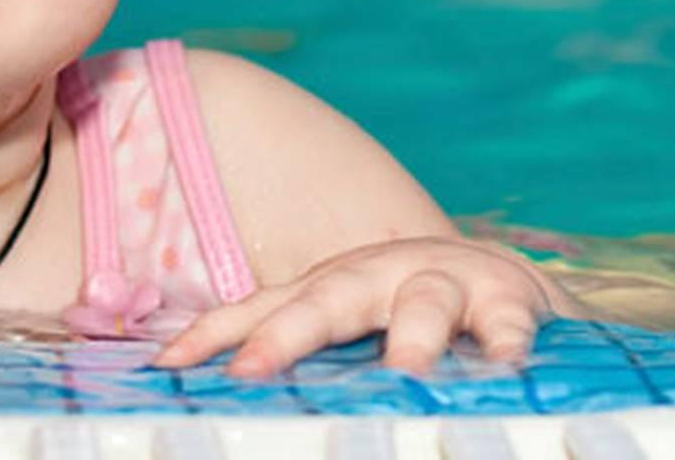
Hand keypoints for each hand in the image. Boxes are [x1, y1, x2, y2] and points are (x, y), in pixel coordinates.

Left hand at [151, 236, 582, 376]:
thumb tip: (232, 398)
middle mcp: (375, 276)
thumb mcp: (350, 332)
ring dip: (410, 341)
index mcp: (327, 289)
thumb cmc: (410, 317)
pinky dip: (505, 342)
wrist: (507, 281)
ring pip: (420, 304)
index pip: (259, 310)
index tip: (166, 366)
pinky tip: (507, 367)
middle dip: (286, 335)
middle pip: (323, 300)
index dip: (212, 335)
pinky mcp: (508, 297)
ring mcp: (442, 280)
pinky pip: (504, 320)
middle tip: (250, 372)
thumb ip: (306, 360)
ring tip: (403, 378)